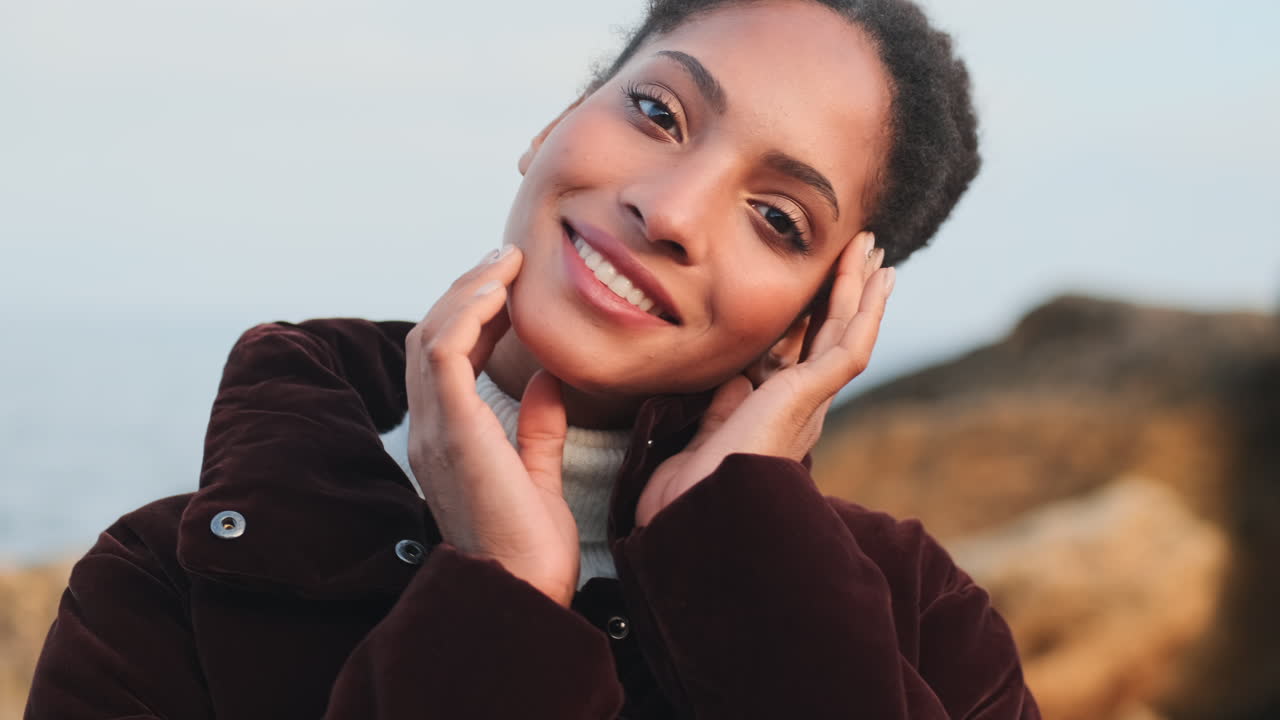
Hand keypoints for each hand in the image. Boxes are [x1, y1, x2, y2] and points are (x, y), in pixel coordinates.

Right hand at [404, 245, 578, 606]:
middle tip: (507, 259)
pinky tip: (501, 293)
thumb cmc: (531, 551)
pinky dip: (468, 313)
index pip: (442, 359)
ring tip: (505, 263)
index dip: (471, 314)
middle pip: (429, 336)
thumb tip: (548, 380)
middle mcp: (429, 430)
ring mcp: (434, 431)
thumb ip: (537, 428)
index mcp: (445, 439)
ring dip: (467, 291)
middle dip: (466, 290)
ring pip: (431, 334)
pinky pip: (444, 352)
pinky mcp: (453, 433)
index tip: (510, 284)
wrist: (524, 596)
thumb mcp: (537, 475)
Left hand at [636, 232, 892, 526]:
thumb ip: (725, 409)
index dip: (813, 316)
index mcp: (777, 415)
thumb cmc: (691, 489)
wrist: (692, 514)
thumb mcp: (707, 437)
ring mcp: (810, 401)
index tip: (818, 287)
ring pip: (847, 333)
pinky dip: (866, 309)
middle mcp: (802, 407)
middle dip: (846, 295)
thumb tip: (735, 381)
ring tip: (876, 253)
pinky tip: (879, 278)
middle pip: (831, 337)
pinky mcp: (811, 395)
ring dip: (862, 290)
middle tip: (863, 256)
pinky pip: (850, 344)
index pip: (801, 354)